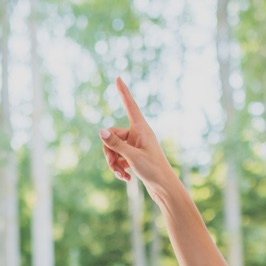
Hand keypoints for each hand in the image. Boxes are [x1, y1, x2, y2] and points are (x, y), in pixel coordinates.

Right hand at [99, 78, 183, 201]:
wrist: (164, 188)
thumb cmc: (153, 170)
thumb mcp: (132, 157)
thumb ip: (116, 144)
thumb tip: (101, 131)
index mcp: (141, 128)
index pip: (130, 106)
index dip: (123, 92)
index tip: (118, 78)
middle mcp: (138, 134)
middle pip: (112, 134)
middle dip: (109, 151)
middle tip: (112, 165)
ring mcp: (135, 145)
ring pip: (114, 148)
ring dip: (113, 162)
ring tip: (121, 174)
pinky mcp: (134, 156)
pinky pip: (119, 157)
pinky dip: (119, 168)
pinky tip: (126, 178)